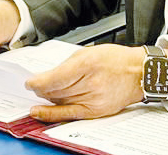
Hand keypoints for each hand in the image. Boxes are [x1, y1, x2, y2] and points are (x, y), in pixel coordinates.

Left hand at [25, 44, 144, 121]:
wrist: (138, 73)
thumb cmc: (116, 60)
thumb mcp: (89, 52)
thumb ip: (67, 65)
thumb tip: (48, 76)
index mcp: (88, 63)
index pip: (55, 78)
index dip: (38, 81)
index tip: (29, 82)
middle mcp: (91, 83)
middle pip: (56, 91)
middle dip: (40, 89)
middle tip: (33, 86)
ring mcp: (94, 99)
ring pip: (60, 102)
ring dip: (47, 98)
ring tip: (40, 94)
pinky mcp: (96, 111)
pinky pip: (69, 114)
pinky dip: (52, 114)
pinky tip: (41, 112)